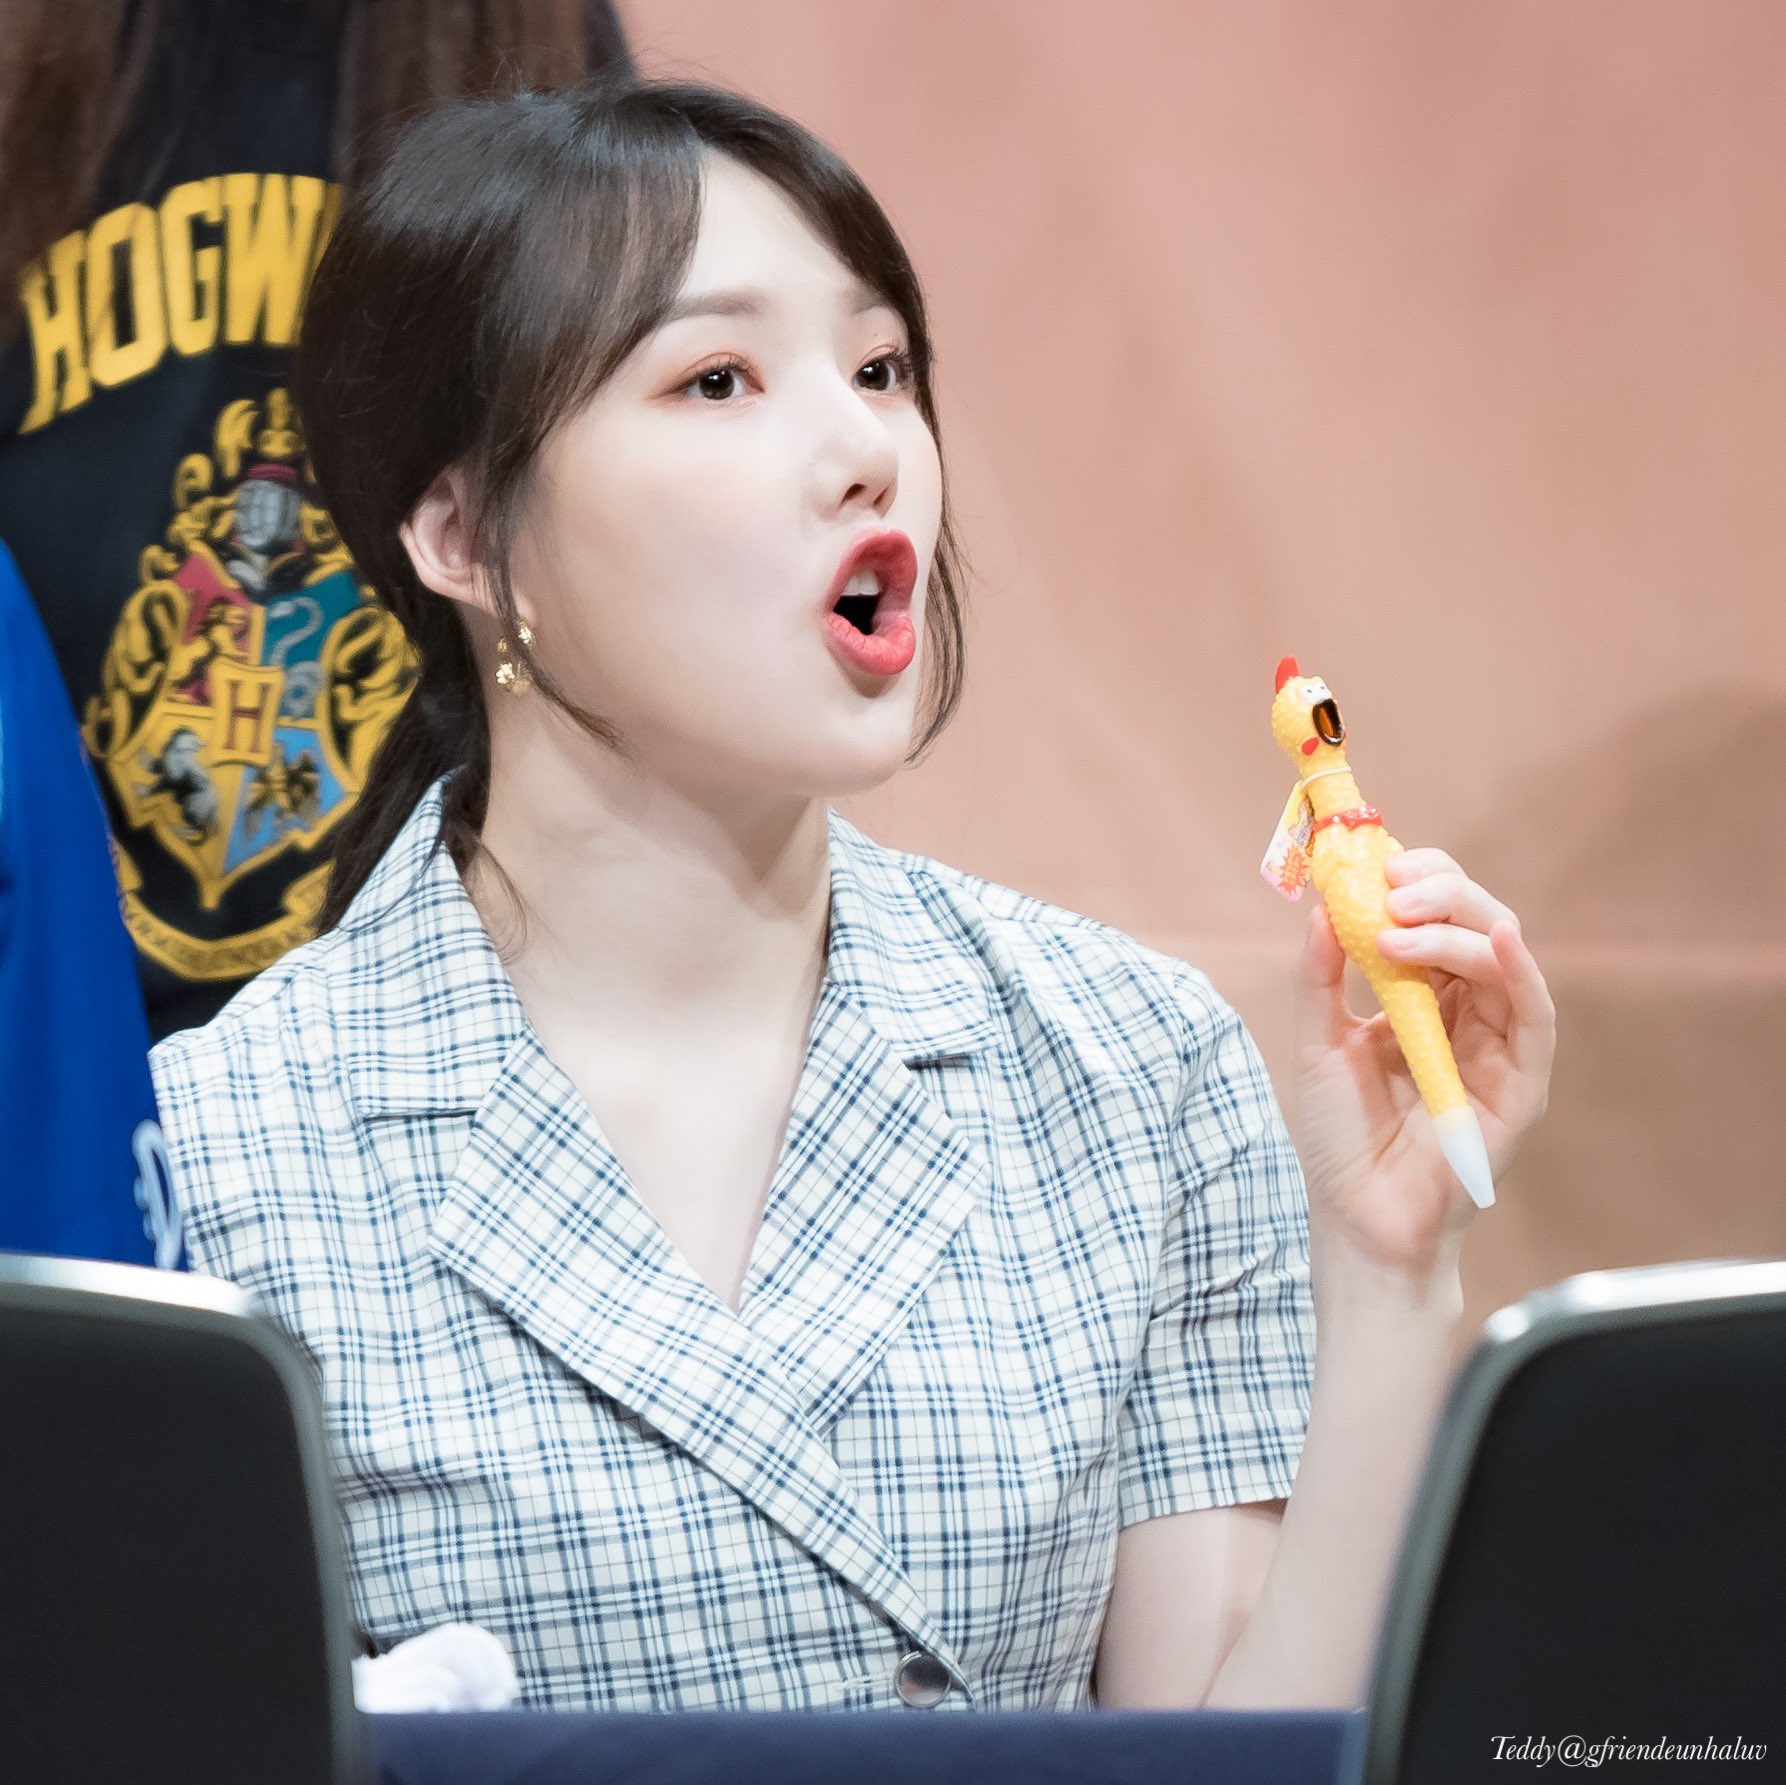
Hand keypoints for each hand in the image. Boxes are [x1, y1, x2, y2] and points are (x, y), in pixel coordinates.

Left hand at [1291, 849, 1555, 1287]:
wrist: (1359, 1218)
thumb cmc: (1342, 1137)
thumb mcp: (1317, 1043)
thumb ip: (1320, 977)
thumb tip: (1324, 907)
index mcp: (1424, 1000)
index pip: (1435, 920)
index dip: (1415, 883)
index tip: (1377, 863)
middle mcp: (1467, 1015)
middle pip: (1475, 926)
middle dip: (1438, 893)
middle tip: (1394, 886)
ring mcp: (1499, 1047)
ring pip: (1502, 958)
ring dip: (1458, 925)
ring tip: (1405, 919)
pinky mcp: (1522, 1083)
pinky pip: (1533, 1015)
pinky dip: (1518, 971)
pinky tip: (1496, 939)